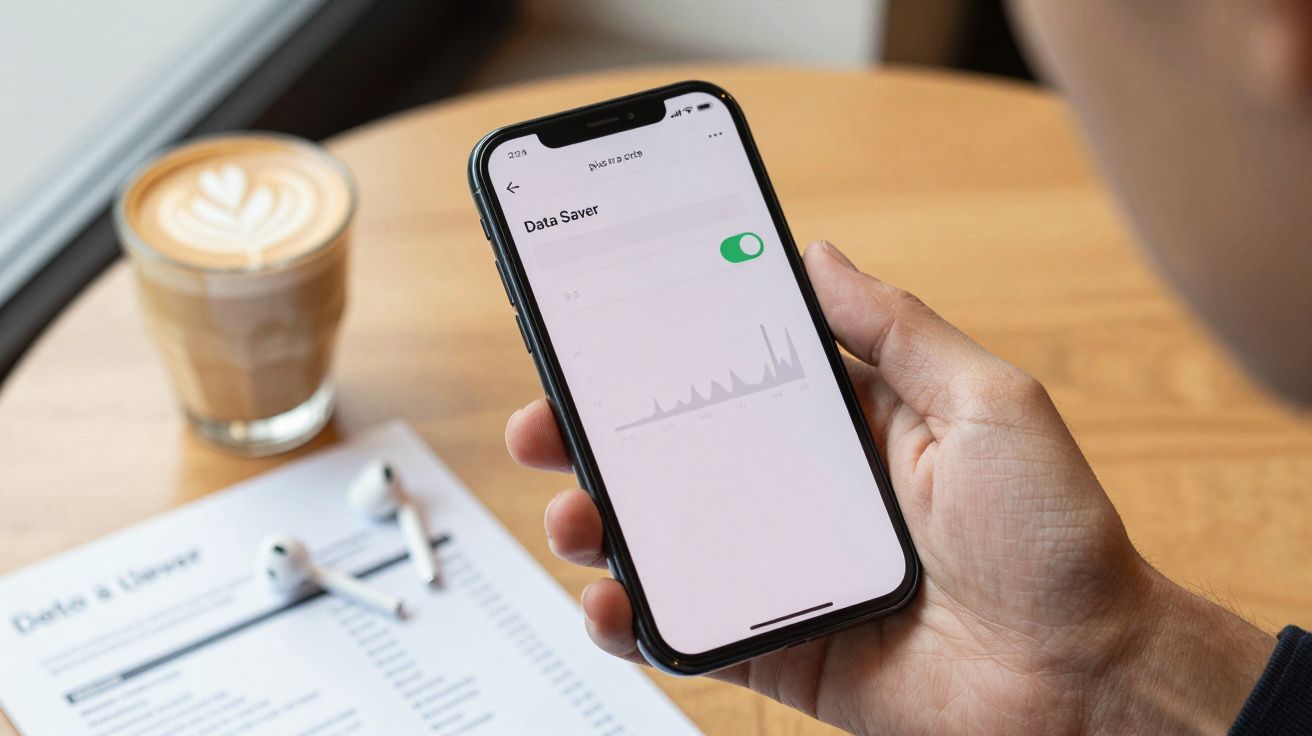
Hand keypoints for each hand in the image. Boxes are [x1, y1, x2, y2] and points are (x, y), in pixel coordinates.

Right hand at [507, 240, 1273, 733]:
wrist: (1084, 679)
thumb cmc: (1056, 539)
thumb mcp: (988, 402)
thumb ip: (896, 330)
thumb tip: (818, 255)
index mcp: (848, 428)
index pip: (731, 380)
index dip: (660, 360)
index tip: (599, 338)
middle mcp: (806, 495)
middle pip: (677, 460)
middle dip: (599, 442)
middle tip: (546, 427)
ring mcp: (785, 573)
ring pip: (667, 542)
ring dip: (600, 527)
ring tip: (572, 518)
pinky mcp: (780, 646)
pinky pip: (689, 631)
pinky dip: (636, 620)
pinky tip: (612, 599)